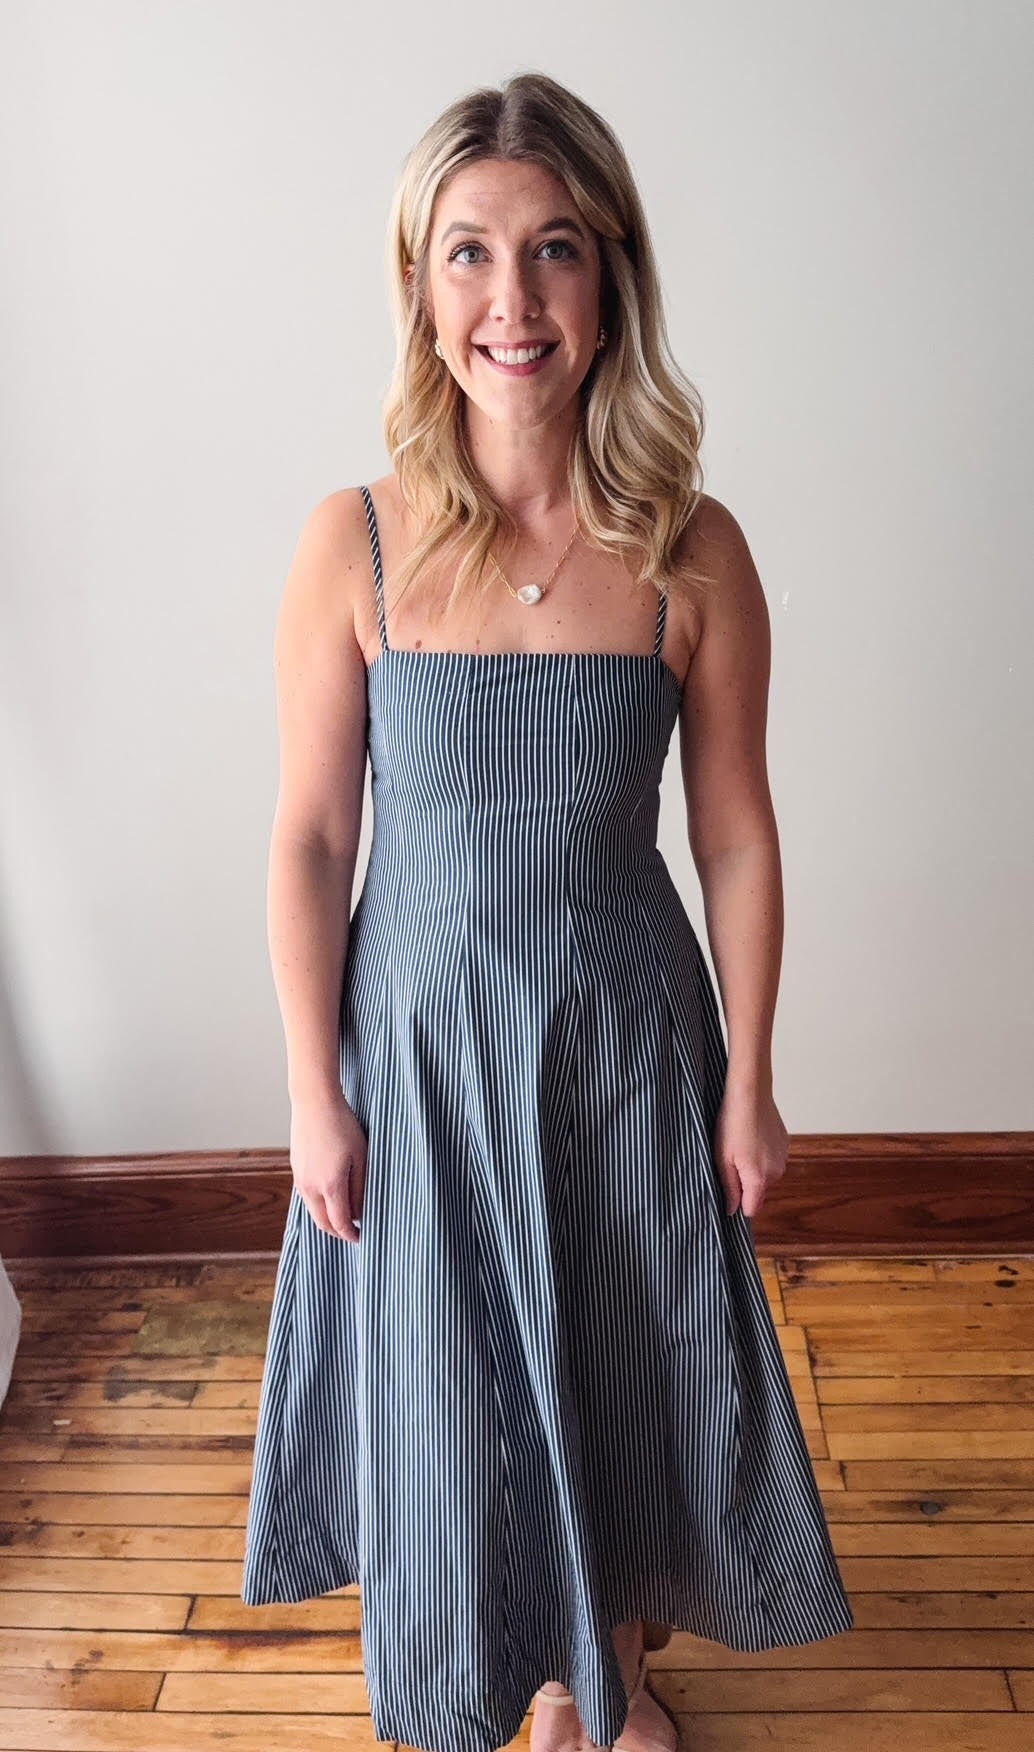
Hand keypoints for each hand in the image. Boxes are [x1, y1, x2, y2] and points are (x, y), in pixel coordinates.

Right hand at [289, 1089, 367, 1242]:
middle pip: (322, 1223)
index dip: (350, 1234)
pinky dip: (319, 1204)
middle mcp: (310, 1187)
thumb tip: (360, 1212)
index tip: (360, 1238)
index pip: (339, 1222)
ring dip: (327, 1218)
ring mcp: (300, 1178)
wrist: (314, 1102)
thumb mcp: (361, 1156)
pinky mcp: (296, 1169)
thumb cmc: (342, 1125)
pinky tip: (330, 1197)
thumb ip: (360, 1187)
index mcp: (330, 1185)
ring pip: (313, 1211)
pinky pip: (307, 1196)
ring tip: (344, 1216)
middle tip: (352, 1233)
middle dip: (337, 1232)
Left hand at [713, 1082, 788, 1219]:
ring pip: (765, 1175)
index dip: (737, 1204)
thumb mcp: (722, 1158)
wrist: (750, 1094)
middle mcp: (776, 1172)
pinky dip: (762, 1154)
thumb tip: (731, 1210)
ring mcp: (783, 1157)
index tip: (727, 1191)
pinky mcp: (785, 1144)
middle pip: (757, 1191)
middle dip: (744, 1182)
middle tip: (730, 1159)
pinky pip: (771, 1159)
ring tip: (740, 1145)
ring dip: (753, 1167)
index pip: (751, 1209)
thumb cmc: (732, 1123)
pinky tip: (751, 1137)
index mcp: (759, 1178)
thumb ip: (729, 1188)